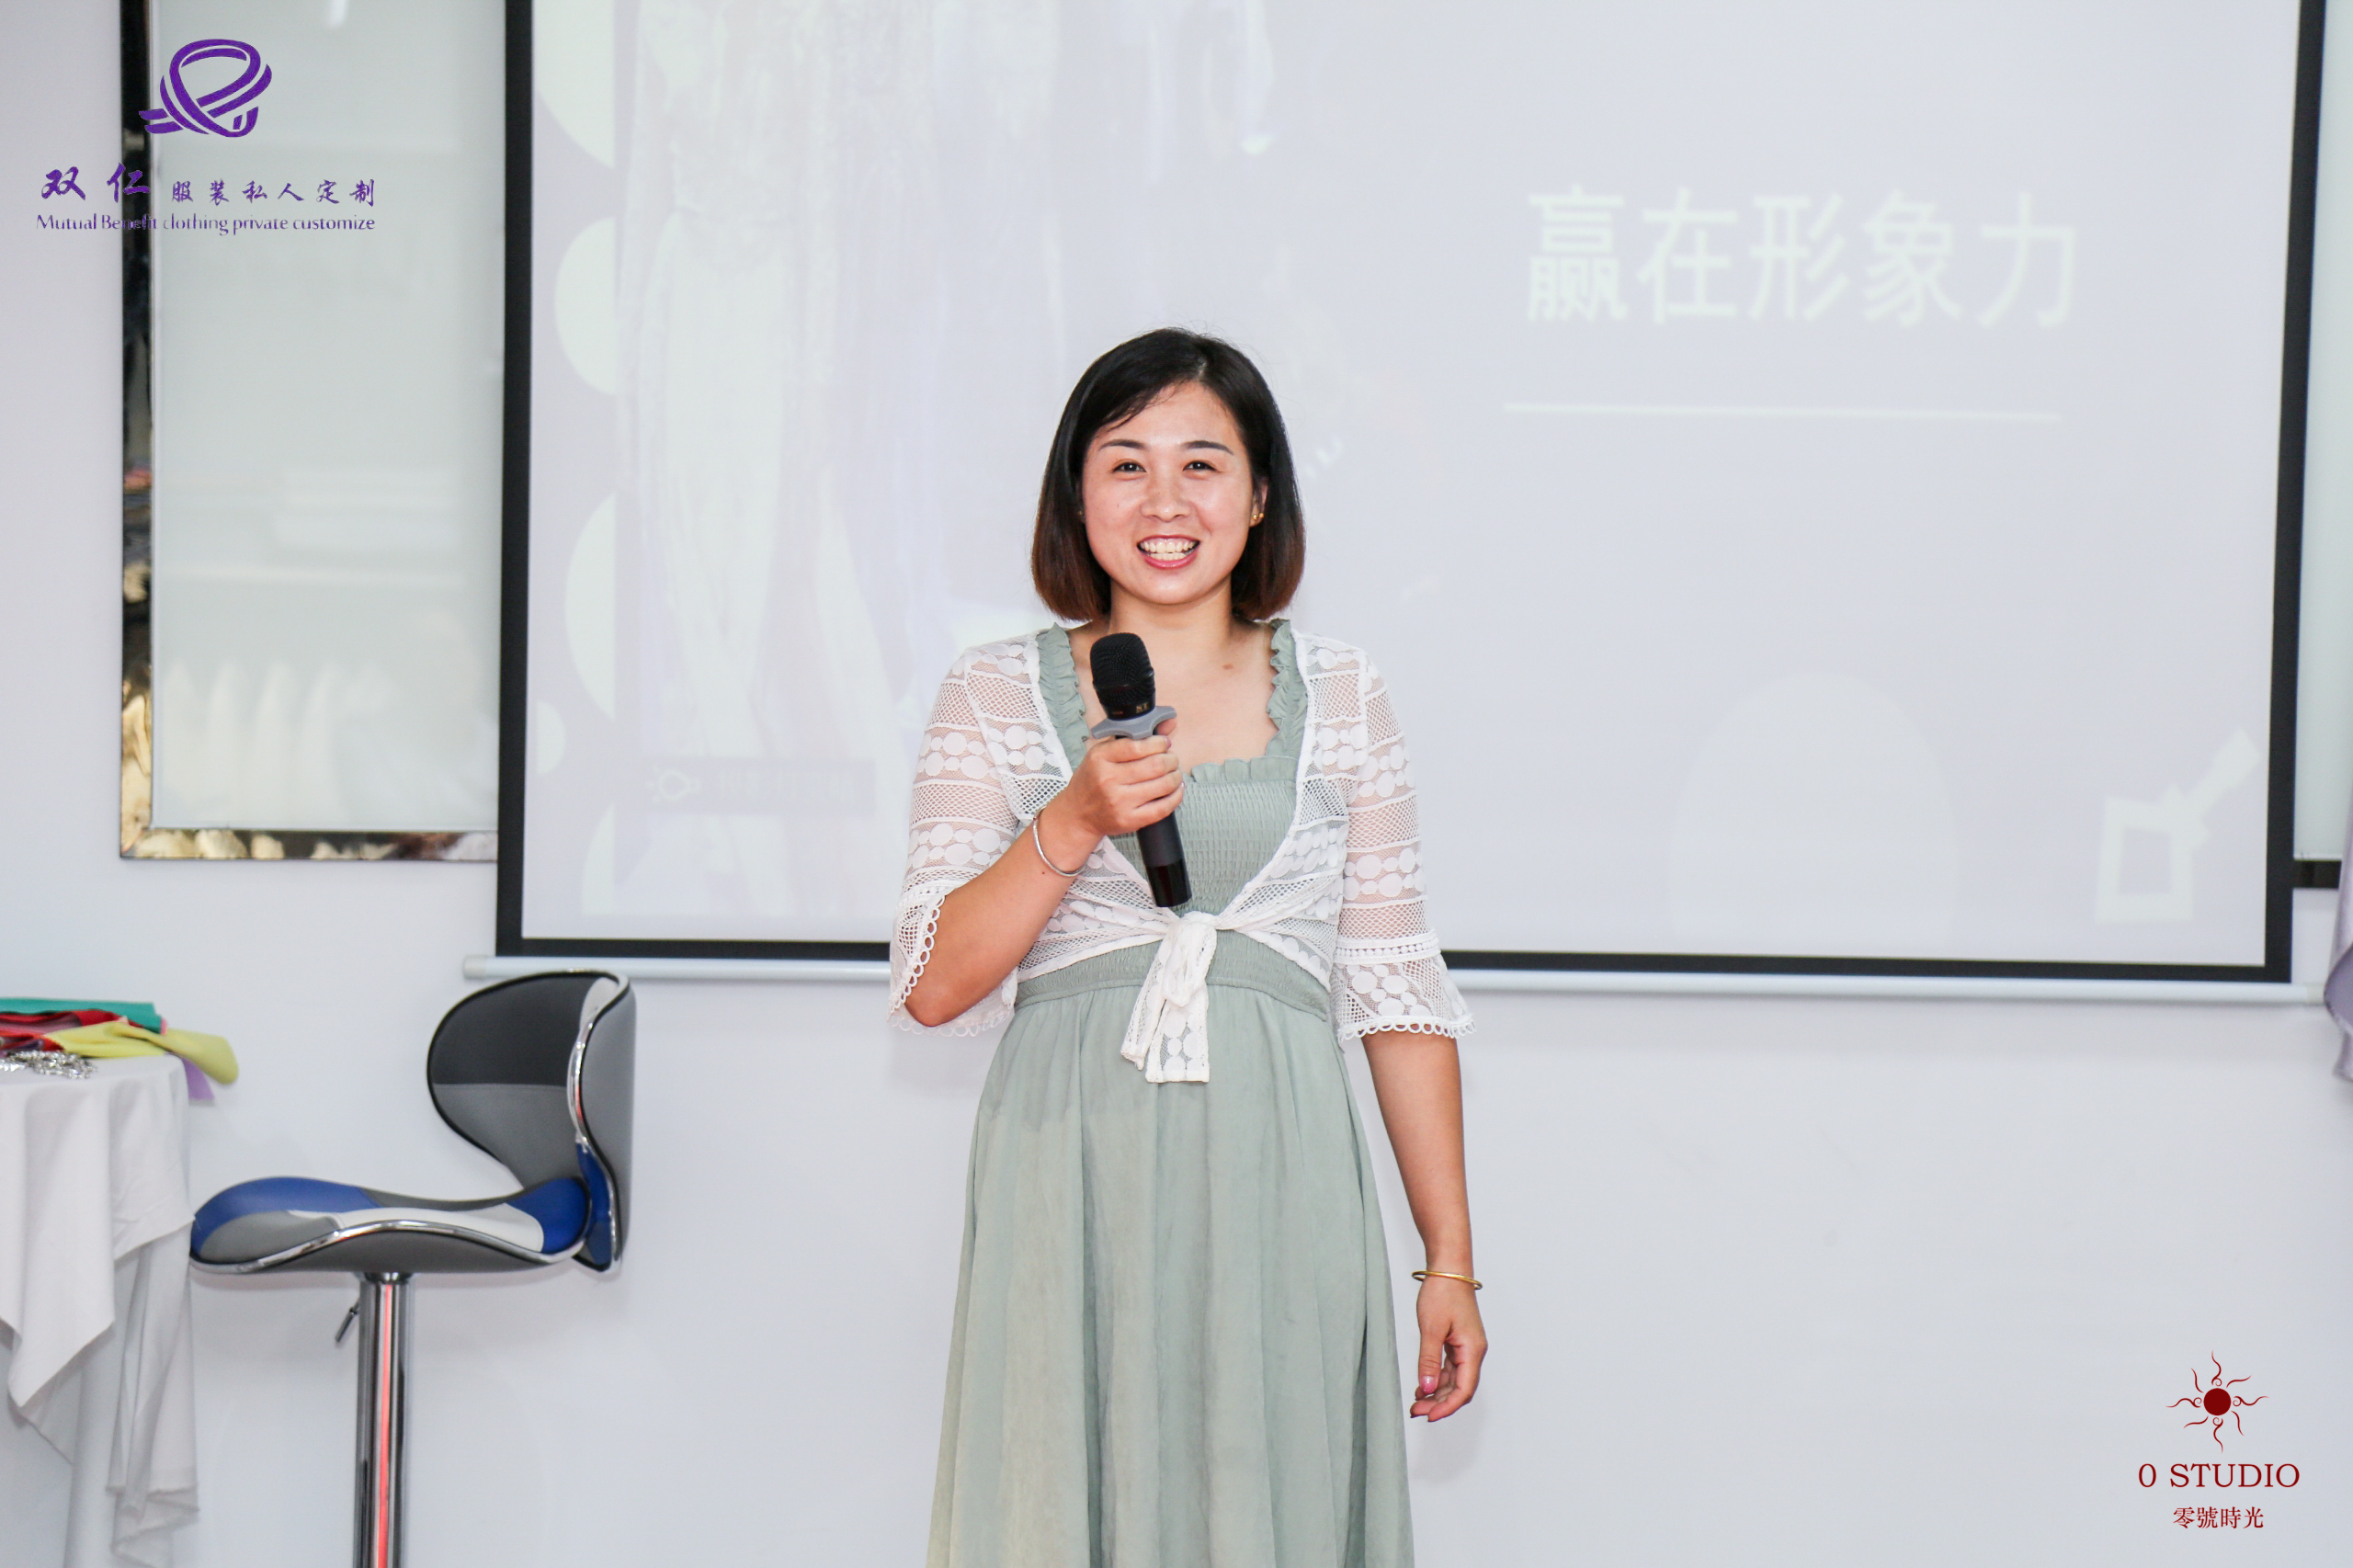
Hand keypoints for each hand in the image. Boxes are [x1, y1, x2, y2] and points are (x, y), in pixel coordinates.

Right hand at [1042, 721, 1181, 856]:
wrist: (1077, 814)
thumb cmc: (1092, 781)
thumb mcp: (1103, 754)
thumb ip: (1132, 738)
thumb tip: (1169, 723)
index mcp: (1100, 758)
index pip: (1138, 746)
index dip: (1158, 743)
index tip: (1164, 743)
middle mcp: (1108, 780)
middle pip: (1155, 765)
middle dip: (1171, 759)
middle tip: (1172, 759)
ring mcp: (1119, 802)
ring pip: (1163, 785)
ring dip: (1176, 776)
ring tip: (1174, 773)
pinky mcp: (1129, 820)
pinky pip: (1162, 808)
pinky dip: (1176, 796)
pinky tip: (1175, 790)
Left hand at [1410, 1276, 1485, 1420]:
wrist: (1448, 1270)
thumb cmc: (1443, 1293)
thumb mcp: (1431, 1328)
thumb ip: (1428, 1360)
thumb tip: (1426, 1388)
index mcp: (1472, 1350)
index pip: (1464, 1390)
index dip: (1447, 1407)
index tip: (1429, 1417)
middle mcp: (1472, 1352)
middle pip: (1459, 1388)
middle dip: (1439, 1403)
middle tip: (1416, 1411)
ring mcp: (1465, 1347)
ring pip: (1453, 1380)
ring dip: (1436, 1393)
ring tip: (1415, 1402)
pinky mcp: (1457, 1342)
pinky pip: (1448, 1368)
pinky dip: (1435, 1379)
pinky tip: (1421, 1386)